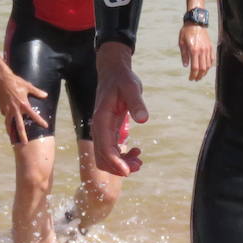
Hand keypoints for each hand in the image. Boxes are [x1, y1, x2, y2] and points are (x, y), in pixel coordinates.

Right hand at [0, 69, 48, 144]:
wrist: (2, 80)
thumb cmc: (16, 82)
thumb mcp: (28, 86)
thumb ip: (37, 92)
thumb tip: (45, 95)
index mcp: (23, 104)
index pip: (33, 115)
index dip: (40, 121)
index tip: (45, 126)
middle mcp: (15, 109)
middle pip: (19, 125)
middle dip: (22, 135)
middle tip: (25, 143)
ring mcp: (7, 110)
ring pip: (9, 123)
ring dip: (11, 131)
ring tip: (12, 138)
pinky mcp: (2, 108)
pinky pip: (5, 116)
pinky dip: (7, 120)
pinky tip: (8, 122)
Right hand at [93, 43, 148, 176]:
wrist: (114, 71)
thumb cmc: (123, 79)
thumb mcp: (132, 88)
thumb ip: (137, 103)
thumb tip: (143, 120)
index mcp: (102, 119)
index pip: (105, 147)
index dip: (115, 162)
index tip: (128, 171)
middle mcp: (98, 127)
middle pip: (102, 157)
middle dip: (119, 167)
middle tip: (139, 165)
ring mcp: (102, 130)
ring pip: (105, 156)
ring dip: (120, 164)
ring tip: (139, 162)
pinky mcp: (108, 130)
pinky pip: (110, 150)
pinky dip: (121, 156)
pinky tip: (136, 152)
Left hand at [178, 23, 213, 81]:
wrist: (196, 22)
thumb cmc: (186, 32)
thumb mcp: (181, 43)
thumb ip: (184, 55)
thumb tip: (186, 65)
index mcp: (194, 50)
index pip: (195, 68)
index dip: (193, 75)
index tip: (190, 78)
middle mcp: (202, 51)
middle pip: (202, 68)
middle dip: (199, 76)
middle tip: (195, 79)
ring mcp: (207, 49)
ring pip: (208, 65)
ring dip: (204, 72)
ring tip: (200, 75)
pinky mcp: (210, 47)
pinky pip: (212, 59)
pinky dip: (209, 65)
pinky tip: (206, 68)